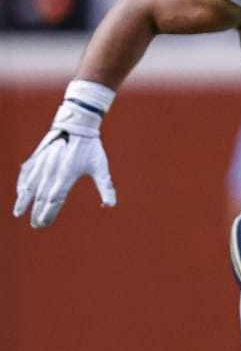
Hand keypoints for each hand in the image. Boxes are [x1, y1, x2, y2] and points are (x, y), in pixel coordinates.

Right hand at [14, 99, 115, 227]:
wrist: (77, 125)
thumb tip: (110, 205)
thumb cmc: (91, 147)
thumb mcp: (101, 167)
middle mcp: (51, 172)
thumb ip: (106, 187)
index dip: (48, 213)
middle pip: (40, 197)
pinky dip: (21, 184)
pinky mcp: (37, 157)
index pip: (54, 201)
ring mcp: (42, 164)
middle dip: (37, 212)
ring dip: (24, 201)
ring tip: (19, 213)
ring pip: (29, 186)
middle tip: (36, 225)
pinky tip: (20, 193)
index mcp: (65, 177)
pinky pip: (26, 174)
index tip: (43, 223)